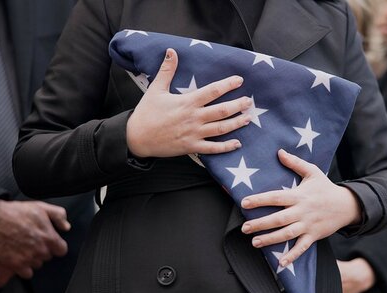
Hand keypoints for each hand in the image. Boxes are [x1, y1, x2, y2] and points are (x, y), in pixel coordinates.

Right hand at [0, 200, 70, 278]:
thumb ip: (58, 215)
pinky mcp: (16, 265)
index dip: (56, 246)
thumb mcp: (41, 207)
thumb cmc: (15, 213)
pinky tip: (19, 258)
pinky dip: (24, 268)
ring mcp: (28, 259)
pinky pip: (27, 274)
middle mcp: (41, 250)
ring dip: (33, 259)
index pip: (62, 250)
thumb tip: (66, 227)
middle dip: (42, 250)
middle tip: (32, 242)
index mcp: (49, 237)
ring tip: (24, 248)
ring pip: (38, 264)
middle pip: (48, 257)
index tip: (50, 243)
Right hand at [126, 48, 252, 157]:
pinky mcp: (192, 147)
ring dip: (236, 124)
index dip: (227, 85)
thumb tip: (171, 51)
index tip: (239, 80)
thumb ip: (167, 70)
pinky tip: (237, 144)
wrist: (137, 137)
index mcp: (187, 102)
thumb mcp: (156, 89)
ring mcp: (194, 133)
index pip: (212, 91)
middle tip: (248, 101)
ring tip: (248, 118)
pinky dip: (226, 147)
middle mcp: (194, 117)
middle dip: (237, 105)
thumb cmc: (147, 113)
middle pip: (221, 111)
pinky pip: (212, 148)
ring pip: (220, 129)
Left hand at [241, 149, 361, 267]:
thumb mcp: (313, 172)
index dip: (260, 200)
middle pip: (278, 218)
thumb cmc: (326, 187)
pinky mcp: (314, 236)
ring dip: (271, 239)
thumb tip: (279, 152)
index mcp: (299, 195)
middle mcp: (302, 211)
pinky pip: (301, 247)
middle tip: (244, 228)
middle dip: (260, 223)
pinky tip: (280, 263)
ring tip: (255, 242)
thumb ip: (295, 163)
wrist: (347, 205)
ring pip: (287, 234)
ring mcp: (308, 225)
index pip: (276, 197)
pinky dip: (292, 256)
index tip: (244, 202)